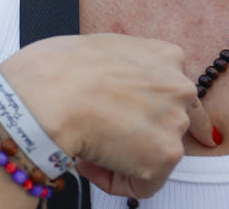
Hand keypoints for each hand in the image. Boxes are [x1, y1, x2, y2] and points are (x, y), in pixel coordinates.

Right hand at [0, 34, 214, 200]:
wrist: (49, 96)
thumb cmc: (57, 69)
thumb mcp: (100, 46)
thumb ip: (124, 66)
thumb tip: (116, 86)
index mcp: (164, 56)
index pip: (173, 89)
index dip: (152, 108)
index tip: (142, 121)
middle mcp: (179, 87)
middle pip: (169, 121)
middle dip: (138, 132)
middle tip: (103, 133)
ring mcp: (175, 122)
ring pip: (155, 152)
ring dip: (124, 156)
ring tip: (87, 146)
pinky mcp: (165, 156)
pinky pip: (143, 183)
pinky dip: (116, 180)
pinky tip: (89, 163)